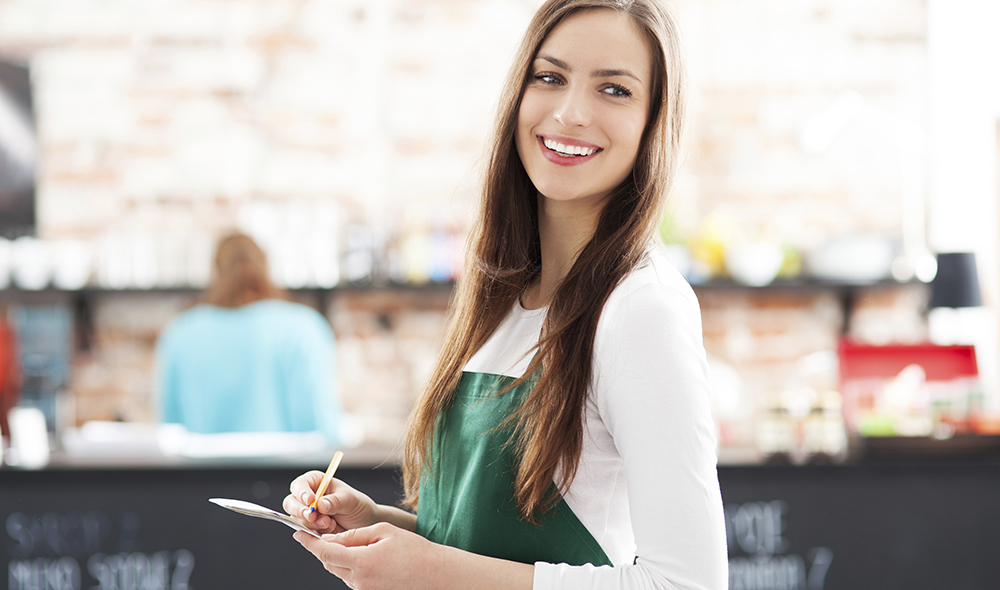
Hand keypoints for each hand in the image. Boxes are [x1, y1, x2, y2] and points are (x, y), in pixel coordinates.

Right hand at [283, 470, 380, 534]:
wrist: (365, 524)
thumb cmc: (358, 506)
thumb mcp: (350, 500)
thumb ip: (335, 501)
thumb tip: (320, 504)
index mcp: (317, 483)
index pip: (300, 485)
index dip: (301, 492)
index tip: (310, 500)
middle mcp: (309, 497)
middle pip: (291, 503)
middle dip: (301, 511)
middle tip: (312, 516)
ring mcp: (308, 513)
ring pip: (297, 519)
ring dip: (311, 523)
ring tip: (329, 523)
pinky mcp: (310, 528)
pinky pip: (304, 531)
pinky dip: (315, 531)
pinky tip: (330, 529)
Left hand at [294, 523, 438, 589]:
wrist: (436, 575)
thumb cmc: (414, 550)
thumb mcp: (384, 532)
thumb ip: (354, 535)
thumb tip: (331, 539)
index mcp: (361, 562)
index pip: (325, 552)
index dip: (309, 542)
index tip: (298, 533)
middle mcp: (359, 581)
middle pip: (330, 564)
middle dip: (324, 549)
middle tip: (326, 534)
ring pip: (341, 572)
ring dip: (340, 558)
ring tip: (354, 544)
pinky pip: (353, 579)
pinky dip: (352, 567)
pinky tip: (365, 557)